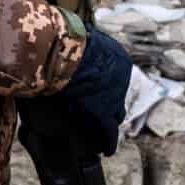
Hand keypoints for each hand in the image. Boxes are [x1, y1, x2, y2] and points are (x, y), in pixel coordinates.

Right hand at [59, 27, 134, 154]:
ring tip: (99, 135)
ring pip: (114, 117)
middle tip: (98, 114)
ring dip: (106, 125)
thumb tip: (76, 35)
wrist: (61, 49)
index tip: (95, 93)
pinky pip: (108, 135)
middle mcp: (122, 79)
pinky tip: (104, 150)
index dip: (104, 88)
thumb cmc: (63, 38)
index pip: (115, 79)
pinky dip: (107, 143)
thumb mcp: (80, 34)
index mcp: (119, 59)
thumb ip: (83, 42)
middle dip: (109, 106)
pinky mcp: (101, 114)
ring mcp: (114, 97)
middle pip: (117, 98)